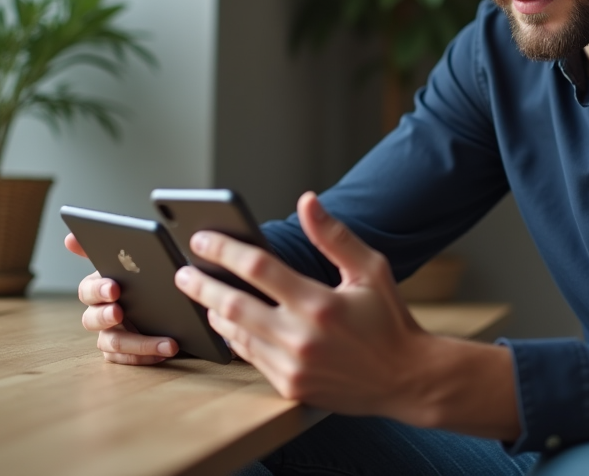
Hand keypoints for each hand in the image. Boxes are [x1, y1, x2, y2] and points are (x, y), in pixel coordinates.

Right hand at [65, 233, 178, 364]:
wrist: (178, 301)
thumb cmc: (154, 275)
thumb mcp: (144, 257)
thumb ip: (115, 248)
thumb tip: (70, 237)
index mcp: (102, 286)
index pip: (88, 288)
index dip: (97, 288)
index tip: (114, 287)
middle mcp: (102, 311)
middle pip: (91, 318)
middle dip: (105, 314)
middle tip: (121, 310)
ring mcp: (111, 333)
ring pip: (111, 342)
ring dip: (136, 342)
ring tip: (164, 341)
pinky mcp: (124, 352)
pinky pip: (126, 359)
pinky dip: (145, 355)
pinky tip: (166, 349)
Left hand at [173, 192, 433, 422]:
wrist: (406, 378)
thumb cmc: (389, 319)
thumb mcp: (371, 269)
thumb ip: (334, 236)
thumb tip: (307, 201)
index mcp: (320, 304)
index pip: (259, 268)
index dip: (225, 250)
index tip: (202, 238)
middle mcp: (301, 337)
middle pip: (233, 305)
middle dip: (202, 285)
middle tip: (183, 271)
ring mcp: (292, 366)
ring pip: (236, 335)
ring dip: (214, 313)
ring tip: (201, 295)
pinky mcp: (290, 386)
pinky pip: (251, 358)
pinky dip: (235, 339)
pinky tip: (228, 324)